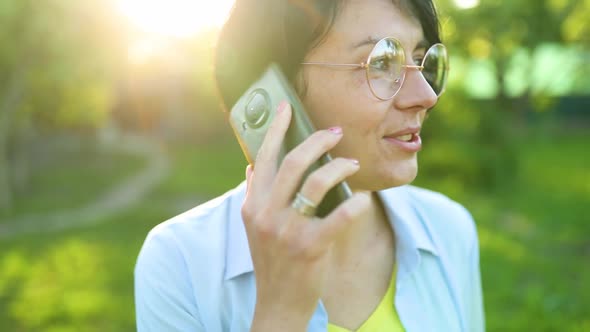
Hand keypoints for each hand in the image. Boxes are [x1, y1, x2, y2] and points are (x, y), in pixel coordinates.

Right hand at [242, 102, 369, 330]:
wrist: (278, 303)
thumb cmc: (271, 261)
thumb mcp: (254, 227)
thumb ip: (254, 195)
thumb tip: (253, 166)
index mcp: (253, 205)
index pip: (264, 157)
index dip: (276, 129)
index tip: (287, 107)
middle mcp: (266, 214)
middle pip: (294, 162)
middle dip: (319, 140)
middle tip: (336, 132)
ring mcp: (288, 231)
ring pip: (317, 182)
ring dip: (340, 167)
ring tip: (352, 164)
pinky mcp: (311, 247)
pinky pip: (340, 216)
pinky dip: (356, 203)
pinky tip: (363, 198)